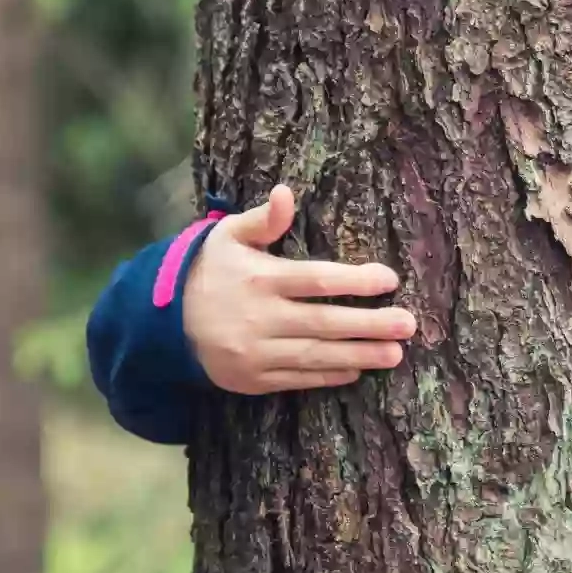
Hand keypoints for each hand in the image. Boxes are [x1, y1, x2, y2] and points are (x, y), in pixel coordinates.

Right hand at [183, 184, 417, 394]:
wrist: (162, 323)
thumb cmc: (208, 270)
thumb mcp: (228, 236)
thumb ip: (264, 220)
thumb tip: (287, 193)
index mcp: (258, 278)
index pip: (316, 280)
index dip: (355, 281)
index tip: (389, 280)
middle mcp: (258, 317)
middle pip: (323, 322)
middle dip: (369, 325)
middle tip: (409, 325)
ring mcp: (255, 352)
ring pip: (315, 355)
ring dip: (358, 356)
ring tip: (395, 355)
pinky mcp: (251, 379)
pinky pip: (297, 379)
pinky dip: (327, 376)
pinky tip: (356, 371)